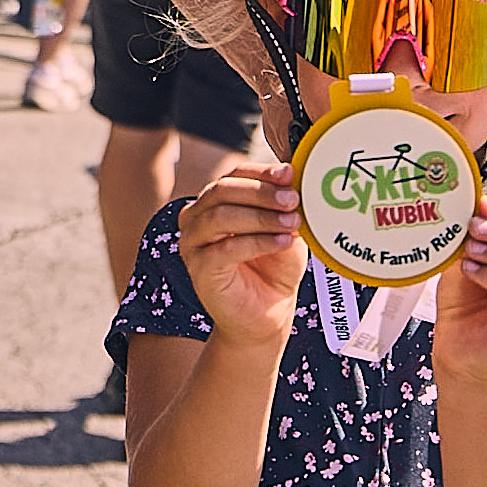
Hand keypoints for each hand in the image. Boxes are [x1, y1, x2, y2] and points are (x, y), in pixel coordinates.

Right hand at [180, 157, 308, 347]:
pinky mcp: (198, 268)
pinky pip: (225, 249)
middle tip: (293, 200)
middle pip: (222, 190)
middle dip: (261, 192)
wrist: (265, 315)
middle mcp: (198, 217)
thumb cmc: (274, 270)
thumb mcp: (285, 230)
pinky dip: (257, 242)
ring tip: (291, 223)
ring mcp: (193, 243)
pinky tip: (281, 242)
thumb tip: (292, 177)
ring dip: (261, 217)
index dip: (260, 172)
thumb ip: (284, 207)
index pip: (233, 175)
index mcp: (216, 202)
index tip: (289, 175)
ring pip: (220, 216)